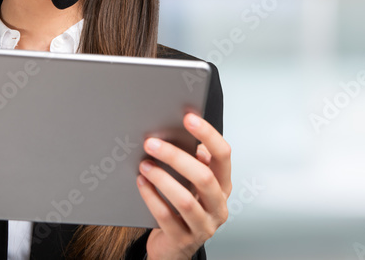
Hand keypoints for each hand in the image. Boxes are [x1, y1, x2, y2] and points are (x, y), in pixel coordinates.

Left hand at [137, 113, 231, 259]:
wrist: (175, 246)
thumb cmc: (183, 208)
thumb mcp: (192, 183)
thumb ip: (192, 160)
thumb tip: (177, 133)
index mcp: (223, 185)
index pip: (223, 155)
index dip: (208, 134)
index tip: (189, 118)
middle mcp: (218, 206)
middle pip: (204, 177)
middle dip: (176, 157)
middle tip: (152, 143)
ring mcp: (204, 226)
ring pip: (186, 200)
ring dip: (162, 179)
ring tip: (144, 165)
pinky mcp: (184, 240)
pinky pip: (166, 217)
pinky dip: (152, 198)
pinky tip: (142, 183)